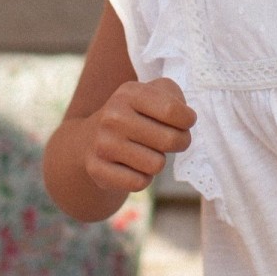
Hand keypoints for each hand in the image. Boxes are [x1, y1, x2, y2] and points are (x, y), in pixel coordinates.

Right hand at [85, 77, 196, 194]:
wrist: (89, 139)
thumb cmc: (134, 115)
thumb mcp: (153, 93)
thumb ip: (174, 97)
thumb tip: (185, 118)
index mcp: (129, 93)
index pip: (172, 110)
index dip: (188, 120)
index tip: (186, 122)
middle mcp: (112, 116)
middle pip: (170, 139)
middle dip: (180, 142)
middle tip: (172, 140)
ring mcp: (102, 144)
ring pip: (156, 164)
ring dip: (158, 161)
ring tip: (148, 151)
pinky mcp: (97, 169)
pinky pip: (139, 182)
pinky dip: (143, 177)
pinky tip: (134, 166)